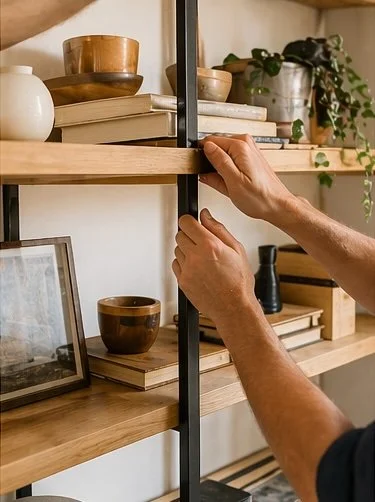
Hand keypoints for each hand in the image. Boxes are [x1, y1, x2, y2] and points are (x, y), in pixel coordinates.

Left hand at [172, 208, 256, 325]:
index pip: (186, 223)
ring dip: (186, 250)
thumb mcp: (237, 249)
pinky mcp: (182, 282)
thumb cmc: (239, 282)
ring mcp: (187, 270)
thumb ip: (218, 229)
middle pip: (179, 235)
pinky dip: (184, 264)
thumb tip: (205, 215)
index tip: (192, 223)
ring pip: (177, 250)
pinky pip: (176, 265)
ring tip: (202, 259)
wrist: (234, 308)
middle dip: (189, 235)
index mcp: (210, 246)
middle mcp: (195, 257)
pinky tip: (198, 269)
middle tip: (201, 243)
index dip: (189, 221)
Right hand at [200, 135, 296, 224]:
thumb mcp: (233, 182)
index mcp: (240, 146)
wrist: (277, 204)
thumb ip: (219, 161)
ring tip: (229, 183)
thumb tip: (207, 147)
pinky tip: (233, 182)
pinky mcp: (249, 157)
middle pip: (215, 147)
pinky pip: (230, 160)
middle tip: (219, 181)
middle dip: (212, 163)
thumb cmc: (260, 197)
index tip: (206, 170)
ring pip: (222, 154)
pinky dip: (228, 171)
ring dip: (220, 169)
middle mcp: (245, 143)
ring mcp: (248, 150)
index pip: (209, 141)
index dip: (203, 157)